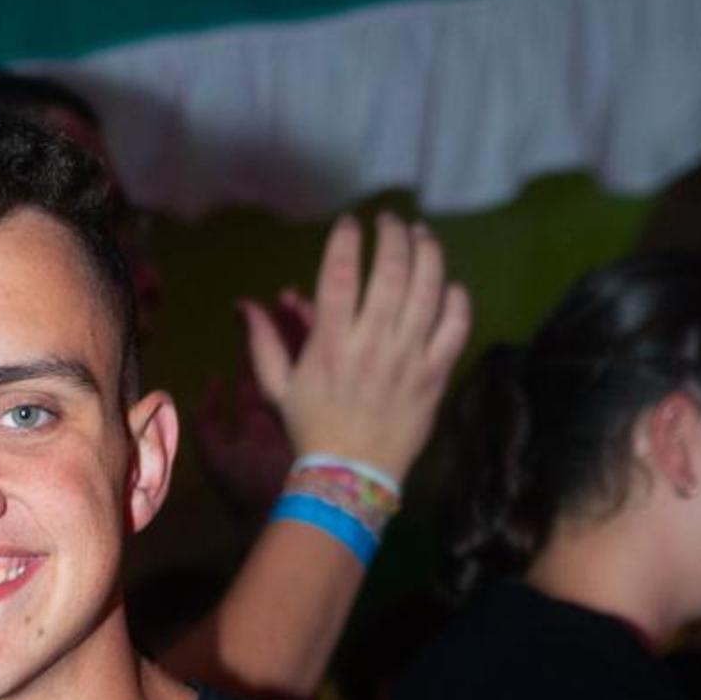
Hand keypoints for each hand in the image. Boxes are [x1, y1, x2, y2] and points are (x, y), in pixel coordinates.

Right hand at [241, 212, 471, 487]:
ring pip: (427, 289)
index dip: (347, 239)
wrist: (350, 477)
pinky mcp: (434, 375)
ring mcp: (408, 359)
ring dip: (427, 253)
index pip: (340, 273)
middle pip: (390, 271)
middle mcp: (372, 344)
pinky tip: (448, 286)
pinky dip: (455, 300)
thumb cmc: (312, 429)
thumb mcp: (279, 388)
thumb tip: (245, 305)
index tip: (350, 223)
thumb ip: (264, 343)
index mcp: (331, 344)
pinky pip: (454, 328)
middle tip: (390, 222)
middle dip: (392, 235)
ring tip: (422, 235)